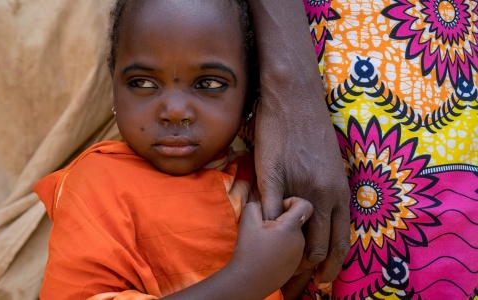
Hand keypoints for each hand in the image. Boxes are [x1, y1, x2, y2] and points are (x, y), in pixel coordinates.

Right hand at [228, 198, 312, 297]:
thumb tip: (265, 202)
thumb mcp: (248, 219)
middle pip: (300, 220)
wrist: (248, 281)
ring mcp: (300, 254)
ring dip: (285, 233)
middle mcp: (302, 240)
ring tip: (267, 241)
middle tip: (268, 227)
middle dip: (285, 219)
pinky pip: (295, 248)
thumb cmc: (249, 249)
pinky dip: (285, 246)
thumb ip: (258, 204)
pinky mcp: (297, 265)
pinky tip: (270, 253)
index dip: (292, 201)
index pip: (305, 205)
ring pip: (297, 234)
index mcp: (291, 227)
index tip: (278, 209)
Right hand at [247, 0, 351, 284]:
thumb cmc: (312, 130)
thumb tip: (319, 214)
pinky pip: (268, 210)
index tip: (324, 282)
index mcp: (340, 192)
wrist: (295, 98)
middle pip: (319, 246)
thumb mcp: (330, 165)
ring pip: (295, 235)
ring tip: (277, 271)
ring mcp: (298, 186)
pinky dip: (263, 229)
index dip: (333, 265)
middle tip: (300, 287)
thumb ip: (326, 192)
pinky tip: (258, 239)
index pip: (341, 241)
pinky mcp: (274, 175)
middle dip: (310, 272)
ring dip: (285, 257)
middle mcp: (324, 194)